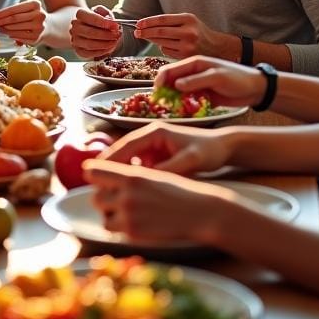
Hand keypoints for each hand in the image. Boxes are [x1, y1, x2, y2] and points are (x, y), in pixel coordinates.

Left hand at [0, 0, 44, 44]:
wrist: (51, 26)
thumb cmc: (33, 16)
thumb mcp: (27, 9)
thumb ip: (12, 12)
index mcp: (35, 4)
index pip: (13, 9)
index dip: (0, 14)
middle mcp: (39, 15)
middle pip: (13, 19)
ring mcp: (39, 27)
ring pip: (15, 29)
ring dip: (4, 29)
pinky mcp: (37, 38)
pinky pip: (19, 37)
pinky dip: (11, 35)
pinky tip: (8, 34)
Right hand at [69, 5, 121, 57]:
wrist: (89, 27)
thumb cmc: (97, 20)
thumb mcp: (103, 12)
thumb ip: (107, 14)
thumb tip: (111, 21)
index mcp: (80, 14)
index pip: (89, 17)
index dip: (103, 22)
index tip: (115, 25)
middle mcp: (75, 27)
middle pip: (90, 32)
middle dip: (106, 35)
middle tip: (117, 35)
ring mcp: (75, 39)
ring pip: (89, 44)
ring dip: (105, 44)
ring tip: (114, 42)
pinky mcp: (78, 50)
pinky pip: (89, 54)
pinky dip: (101, 52)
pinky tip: (109, 48)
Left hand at [85, 158, 235, 244]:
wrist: (201, 212)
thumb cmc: (178, 191)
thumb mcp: (152, 175)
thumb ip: (127, 176)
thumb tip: (101, 176)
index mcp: (132, 175)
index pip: (93, 171)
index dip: (93, 175)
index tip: (96, 178)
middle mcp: (127, 194)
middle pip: (95, 197)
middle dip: (103, 198)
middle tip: (115, 199)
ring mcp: (130, 215)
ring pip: (103, 216)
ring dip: (110, 215)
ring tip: (126, 212)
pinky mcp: (134, 233)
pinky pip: (114, 230)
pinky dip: (121, 228)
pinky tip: (136, 222)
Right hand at [98, 120, 233, 174]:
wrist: (224, 147)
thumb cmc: (209, 151)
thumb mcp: (191, 160)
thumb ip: (170, 168)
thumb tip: (148, 178)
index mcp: (156, 131)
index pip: (127, 143)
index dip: (112, 157)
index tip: (98, 170)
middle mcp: (151, 135)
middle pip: (124, 149)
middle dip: (110, 163)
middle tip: (95, 179)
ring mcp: (154, 144)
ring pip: (130, 157)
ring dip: (120, 169)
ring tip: (107, 186)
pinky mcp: (158, 153)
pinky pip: (139, 163)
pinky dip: (132, 173)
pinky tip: (128, 187)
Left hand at [133, 13, 235, 60]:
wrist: (216, 47)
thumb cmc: (198, 32)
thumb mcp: (188, 21)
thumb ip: (170, 22)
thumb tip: (146, 25)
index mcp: (188, 19)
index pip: (163, 19)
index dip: (148, 22)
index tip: (138, 23)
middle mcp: (189, 32)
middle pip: (160, 32)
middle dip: (145, 32)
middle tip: (137, 32)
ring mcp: (188, 46)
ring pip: (162, 43)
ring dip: (152, 40)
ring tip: (147, 37)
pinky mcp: (186, 56)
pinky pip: (167, 51)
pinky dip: (163, 48)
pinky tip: (168, 45)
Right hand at [155, 56, 266, 107]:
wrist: (256, 89)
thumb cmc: (238, 78)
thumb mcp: (217, 77)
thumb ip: (197, 80)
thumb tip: (176, 85)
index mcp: (195, 63)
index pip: (171, 69)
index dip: (160, 79)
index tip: (156, 92)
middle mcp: (193, 74)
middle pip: (171, 82)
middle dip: (164, 92)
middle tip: (162, 104)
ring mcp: (197, 86)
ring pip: (178, 93)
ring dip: (174, 101)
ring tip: (172, 110)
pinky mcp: (202, 97)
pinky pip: (188, 102)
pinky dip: (184, 108)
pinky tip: (185, 113)